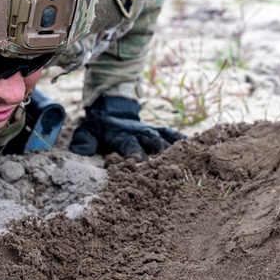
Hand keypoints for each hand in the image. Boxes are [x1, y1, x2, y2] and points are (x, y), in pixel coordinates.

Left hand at [69, 96, 184, 160]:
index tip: (140, 166)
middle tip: (171, 168)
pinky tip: (200, 150)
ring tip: (190, 160)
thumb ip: (83, 141)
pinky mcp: (162, 131)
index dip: (135, 155)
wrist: (112, 111)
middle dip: (161, 155)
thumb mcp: (86, 133)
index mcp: (122, 136)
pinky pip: (176, 136)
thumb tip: (79, 150)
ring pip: (168, 140)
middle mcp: (140, 132)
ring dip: (177, 150)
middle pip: (153, 143)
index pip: (130, 146)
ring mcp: (153, 131)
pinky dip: (187, 142)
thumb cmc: (98, 129)